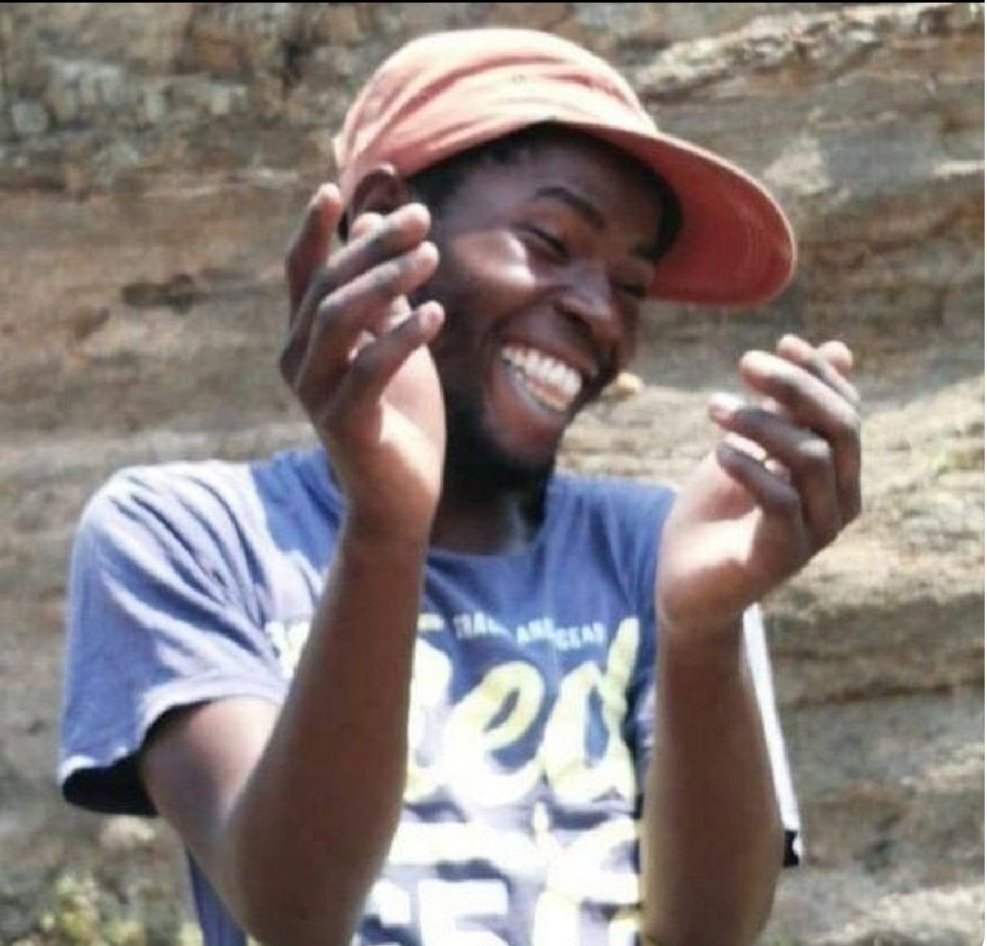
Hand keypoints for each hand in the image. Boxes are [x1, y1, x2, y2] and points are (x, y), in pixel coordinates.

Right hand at [281, 184, 446, 542]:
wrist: (401, 497)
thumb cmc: (401, 417)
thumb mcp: (395, 342)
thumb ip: (385, 291)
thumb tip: (375, 219)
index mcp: (307, 339)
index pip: (302, 273)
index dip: (314, 231)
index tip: (335, 188)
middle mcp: (299, 361)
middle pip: (328, 285)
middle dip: (373, 245)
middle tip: (421, 218)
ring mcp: (316, 394)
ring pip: (341, 319)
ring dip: (388, 281)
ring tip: (431, 255)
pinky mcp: (343, 424)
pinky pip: (370, 369)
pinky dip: (403, 337)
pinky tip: (436, 312)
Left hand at [656, 334, 861, 639]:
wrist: (685, 581)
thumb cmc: (718, 510)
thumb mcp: (749, 446)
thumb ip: (787, 409)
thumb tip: (838, 349)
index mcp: (837, 473)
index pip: (846, 412)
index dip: (819, 374)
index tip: (782, 342)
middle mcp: (839, 502)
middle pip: (839, 429)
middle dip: (795, 386)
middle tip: (746, 363)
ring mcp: (815, 533)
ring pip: (811, 458)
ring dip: (760, 422)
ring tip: (714, 407)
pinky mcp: (782, 558)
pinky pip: (781, 502)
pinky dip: (749, 467)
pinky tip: (719, 451)